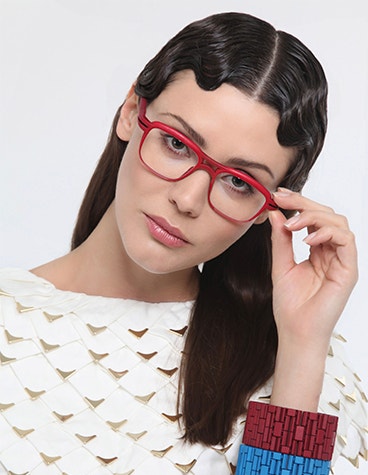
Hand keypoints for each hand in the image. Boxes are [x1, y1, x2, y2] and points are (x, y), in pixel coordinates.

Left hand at [268, 188, 357, 409]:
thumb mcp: (281, 265)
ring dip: (314, 216)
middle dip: (304, 203)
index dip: (298, 204)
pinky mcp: (348, 270)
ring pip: (338, 223)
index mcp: (318, 251)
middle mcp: (333, 253)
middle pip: (327, 215)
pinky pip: (346, 241)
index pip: (314, 219)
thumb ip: (281, 240)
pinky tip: (307, 239)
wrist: (295, 332)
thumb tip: (276, 213)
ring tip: (292, 224)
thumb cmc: (289, 305)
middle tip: (283, 198)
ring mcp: (342, 261)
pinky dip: (327, 233)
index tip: (278, 195)